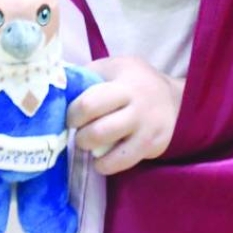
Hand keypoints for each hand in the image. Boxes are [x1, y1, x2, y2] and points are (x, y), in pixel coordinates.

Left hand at [67, 55, 184, 174]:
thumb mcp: (113, 68)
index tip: (72, 115)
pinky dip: (105, 164)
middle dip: (80, 135)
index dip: (73, 114)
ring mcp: (146, 128)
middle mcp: (137, 105)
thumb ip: (88, 75)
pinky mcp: (152, 146)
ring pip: (108, 150)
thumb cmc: (135, 81)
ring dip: (90, 149)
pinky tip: (102, 158)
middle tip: (79, 131)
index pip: (89, 103)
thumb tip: (55, 85)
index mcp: (123, 82)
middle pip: (97, 130)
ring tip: (89, 144)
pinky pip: (121, 163)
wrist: (177, 101)